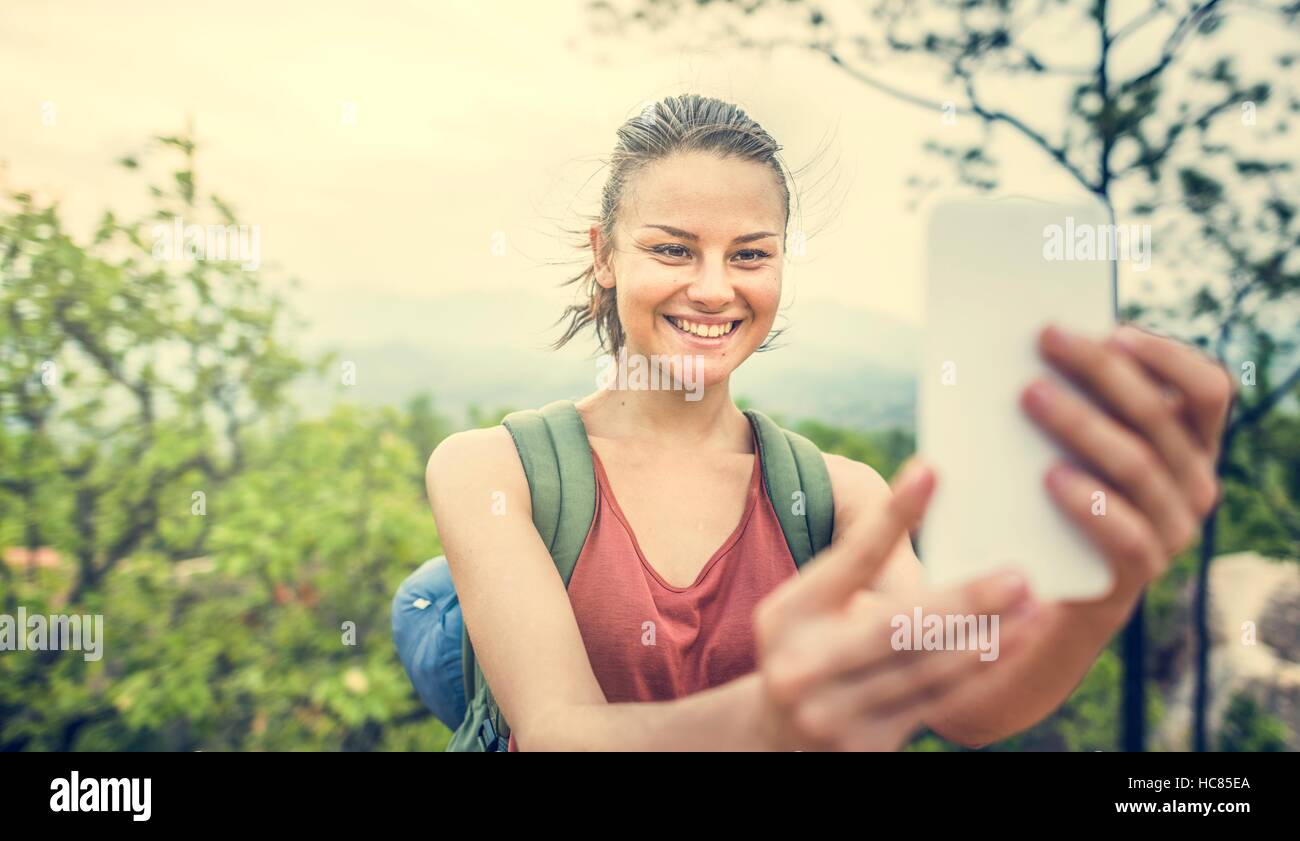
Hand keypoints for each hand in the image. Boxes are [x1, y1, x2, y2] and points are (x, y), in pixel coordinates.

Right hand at [752, 461, 1040, 750]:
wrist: (774, 737)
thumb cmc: (809, 645)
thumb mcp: (811, 602)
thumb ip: (860, 562)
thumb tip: (926, 482)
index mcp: (788, 613)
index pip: (851, 557)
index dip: (893, 515)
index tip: (931, 472)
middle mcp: (804, 664)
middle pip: (897, 627)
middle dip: (963, 601)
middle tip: (1018, 577)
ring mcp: (831, 713)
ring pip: (926, 669)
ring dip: (987, 638)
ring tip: (1031, 608)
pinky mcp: (863, 748)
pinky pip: (934, 704)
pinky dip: (977, 672)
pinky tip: (1010, 646)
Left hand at [1022, 323, 1234, 612]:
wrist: (1056, 582)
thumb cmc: (1063, 488)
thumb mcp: (1080, 439)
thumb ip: (1083, 395)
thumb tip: (1047, 339)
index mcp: (1193, 442)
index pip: (1209, 389)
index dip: (1169, 356)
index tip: (1115, 331)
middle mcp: (1194, 482)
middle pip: (1158, 415)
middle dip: (1101, 370)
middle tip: (1047, 340)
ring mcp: (1175, 528)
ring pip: (1138, 465)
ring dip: (1082, 423)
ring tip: (1032, 395)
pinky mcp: (1141, 569)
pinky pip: (1124, 532)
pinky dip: (1088, 499)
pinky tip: (1050, 476)